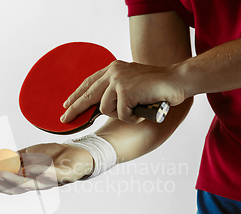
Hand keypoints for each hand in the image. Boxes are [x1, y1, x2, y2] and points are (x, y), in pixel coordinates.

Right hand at [0, 143, 92, 194]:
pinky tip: (32, 169)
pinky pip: (55, 175)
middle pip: (17, 188)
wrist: (81, 152)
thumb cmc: (55, 155)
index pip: (9, 186)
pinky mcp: (68, 175)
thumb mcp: (30, 153)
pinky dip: (44, 173)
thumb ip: (11, 157)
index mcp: (30, 180)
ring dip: (16, 180)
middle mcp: (40, 184)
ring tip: (0, 174)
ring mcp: (53, 181)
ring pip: (33, 184)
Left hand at [61, 60, 184, 123]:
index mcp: (113, 68)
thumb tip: (99, 105)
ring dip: (122, 115)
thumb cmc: (157, 86)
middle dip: (75, 109)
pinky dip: (133, 117)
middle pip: (87, 95)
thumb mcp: (131, 84)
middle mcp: (113, 72)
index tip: (66, 104)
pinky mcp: (125, 90)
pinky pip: (121, 114)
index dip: (77, 94)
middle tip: (64, 119)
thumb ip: (116, 89)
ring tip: (137, 108)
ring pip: (106, 109)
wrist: (176, 80)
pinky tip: (142, 109)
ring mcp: (118, 80)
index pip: (89, 82)